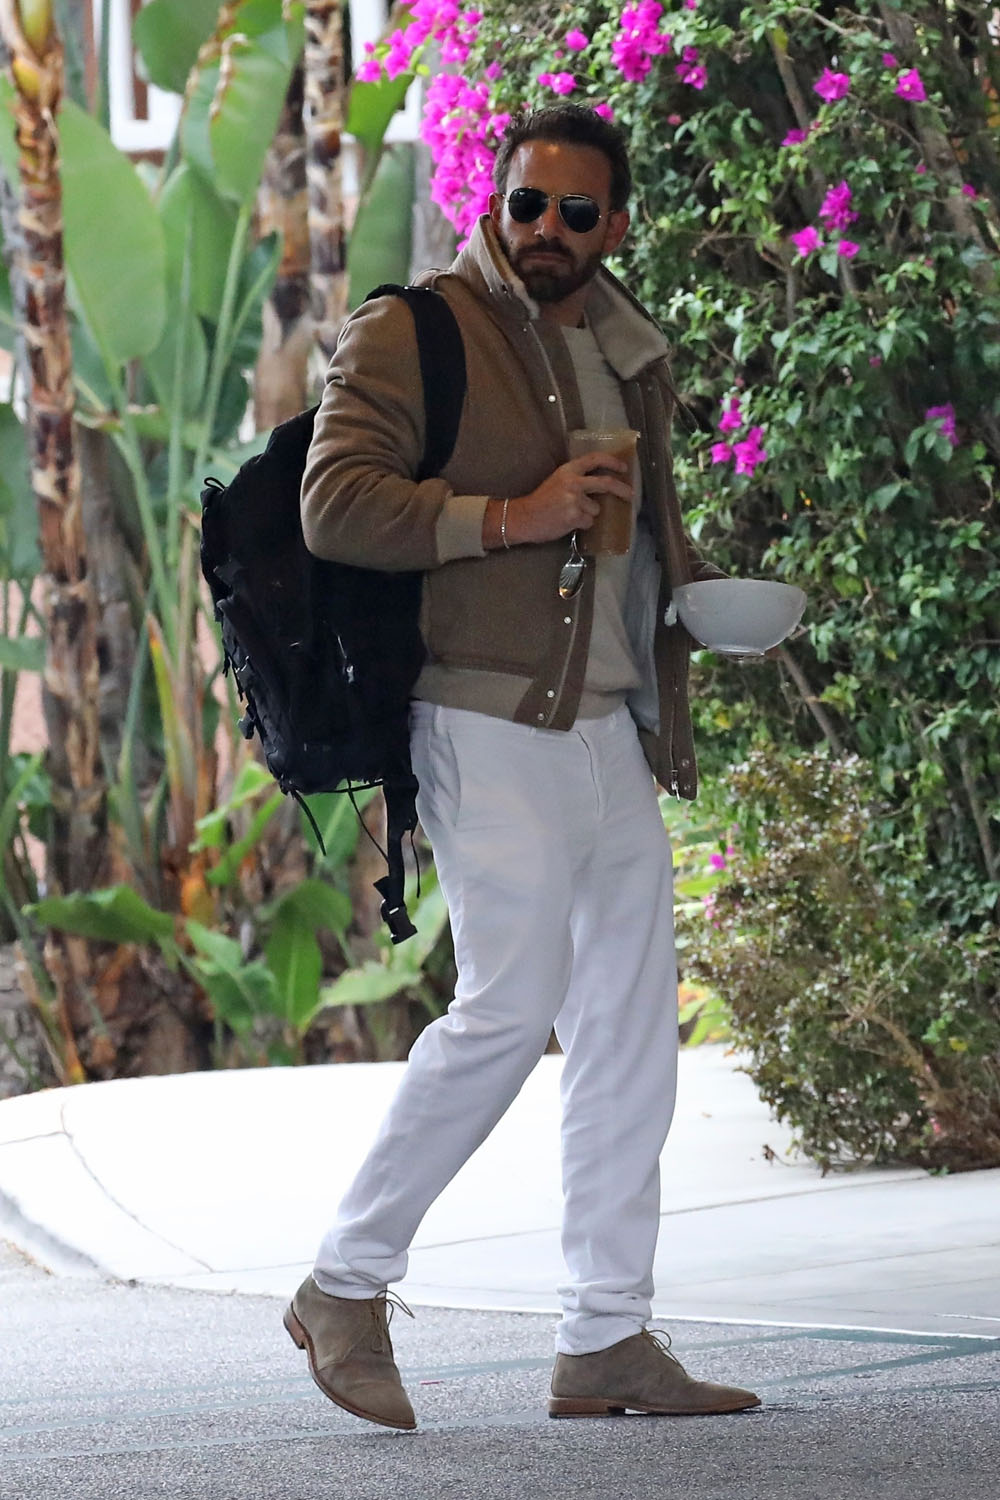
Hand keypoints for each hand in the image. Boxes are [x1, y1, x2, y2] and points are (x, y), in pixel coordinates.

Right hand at [487, 453, 632, 548]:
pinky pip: (589, 522)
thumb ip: (577, 479)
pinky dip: (581, 524)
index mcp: (568, 470)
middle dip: (622, 489)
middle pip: (606, 483)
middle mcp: (573, 482)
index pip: (595, 459)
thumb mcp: (558, 481)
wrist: (524, 517)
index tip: (624, 468)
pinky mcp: (574, 516)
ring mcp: (574, 500)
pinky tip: (567, 523)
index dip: (612, 462)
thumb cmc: (541, 501)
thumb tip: (602, 486)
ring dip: (588, 514)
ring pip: (596, 509)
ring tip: (570, 515)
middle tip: (630, 495)